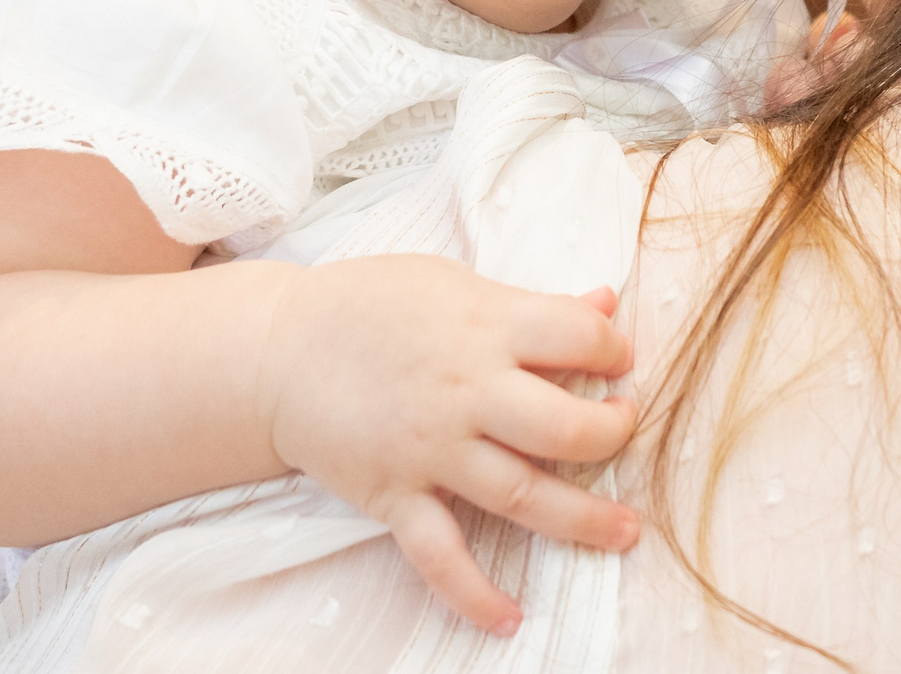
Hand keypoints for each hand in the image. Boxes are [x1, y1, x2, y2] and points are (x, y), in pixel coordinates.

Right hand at [258, 255, 638, 636]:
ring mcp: (430, 450)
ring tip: (625, 532)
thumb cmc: (369, 307)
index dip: (613, 347)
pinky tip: (509, 617)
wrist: (275, 351)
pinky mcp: (393, 496)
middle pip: (564, 429)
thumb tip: (606, 303)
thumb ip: (532, 303)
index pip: (579, 338)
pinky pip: (439, 555)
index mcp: (484, 326)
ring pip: (523, 496)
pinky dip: (473, 593)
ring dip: (582, 521)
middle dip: (611, 435)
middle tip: (625, 430)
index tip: (618, 359)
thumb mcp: (452, 283)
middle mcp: (464, 392)